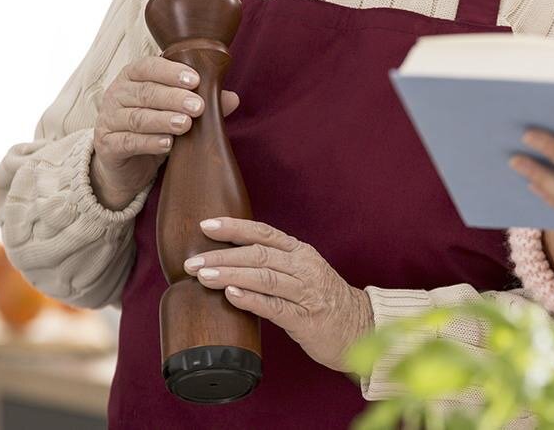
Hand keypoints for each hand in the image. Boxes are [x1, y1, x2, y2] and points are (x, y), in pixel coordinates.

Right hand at [91, 57, 238, 209]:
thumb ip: (201, 102)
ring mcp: (108, 120)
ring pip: (136, 117)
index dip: (170, 72)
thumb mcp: (175, 112)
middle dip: (173, 98)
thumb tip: (232, 98)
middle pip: (144, 92)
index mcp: (132, 77)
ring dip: (163, 120)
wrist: (125, 165)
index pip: (147, 67)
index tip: (195, 80)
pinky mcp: (106, 145)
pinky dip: (148, 143)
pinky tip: (168, 144)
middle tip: (198, 106)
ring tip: (185, 124)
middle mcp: (116, 94)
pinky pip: (127, 142)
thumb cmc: (152, 128)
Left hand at [183, 217, 373, 371]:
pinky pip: (275, 307)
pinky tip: (232, 295)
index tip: (205, 225)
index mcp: (300, 252)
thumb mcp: (301, 272)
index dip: (234, 227)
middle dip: (222, 256)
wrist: (361, 327)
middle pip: (258, 254)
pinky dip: (251, 299)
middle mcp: (304, 268)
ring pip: (264, 277)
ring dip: (231, 275)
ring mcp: (307, 293)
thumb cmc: (322, 300)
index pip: (263, 233)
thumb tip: (226, 258)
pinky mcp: (307, 320)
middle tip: (192, 262)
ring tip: (204, 276)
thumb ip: (272, 264)